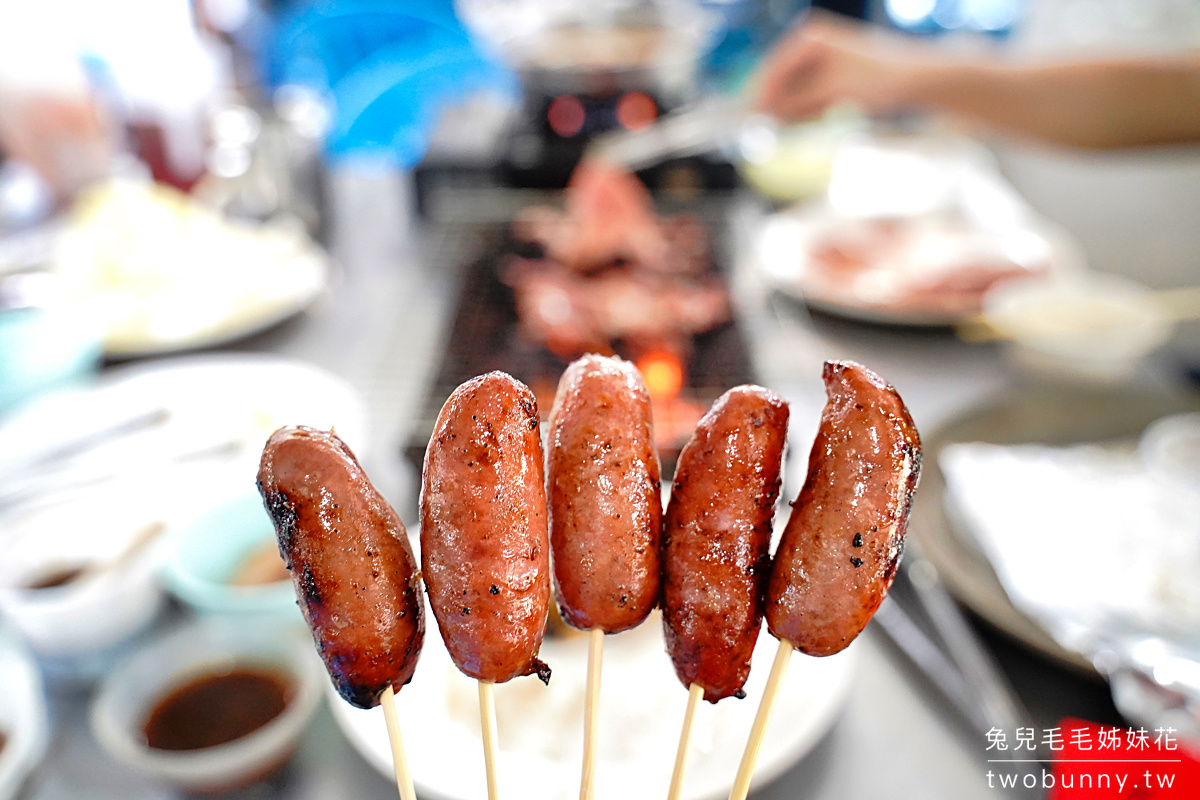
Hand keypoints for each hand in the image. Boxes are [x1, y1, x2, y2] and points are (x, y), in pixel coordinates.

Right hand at [753, 13, 930, 120]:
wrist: (917, 79)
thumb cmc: (875, 80)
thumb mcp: (828, 94)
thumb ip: (792, 104)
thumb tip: (762, 115)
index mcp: (810, 38)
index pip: (774, 69)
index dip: (760, 96)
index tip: (750, 120)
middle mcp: (813, 42)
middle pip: (782, 79)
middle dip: (776, 105)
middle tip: (767, 130)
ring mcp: (823, 57)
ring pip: (795, 89)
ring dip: (794, 110)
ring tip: (803, 123)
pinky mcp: (833, 72)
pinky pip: (810, 93)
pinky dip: (809, 108)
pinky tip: (818, 117)